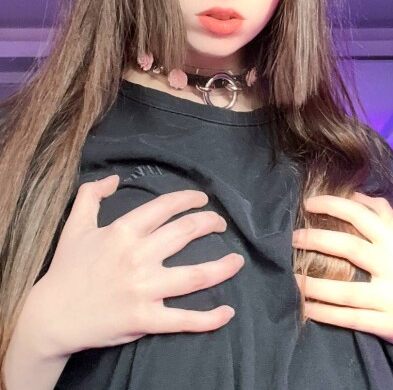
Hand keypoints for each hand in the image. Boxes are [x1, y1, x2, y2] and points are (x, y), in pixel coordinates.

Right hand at [30, 175, 243, 358]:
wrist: (51, 317)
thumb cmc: (66, 270)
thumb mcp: (74, 226)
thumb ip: (91, 195)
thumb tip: (113, 179)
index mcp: (123, 231)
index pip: (165, 206)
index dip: (189, 199)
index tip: (202, 199)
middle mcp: (138, 256)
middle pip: (186, 232)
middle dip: (210, 223)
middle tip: (220, 223)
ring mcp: (144, 289)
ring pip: (195, 275)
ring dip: (222, 266)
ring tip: (237, 260)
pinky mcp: (145, 319)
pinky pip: (184, 319)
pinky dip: (209, 317)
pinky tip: (227, 311)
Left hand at [292, 192, 392, 354]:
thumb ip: (381, 213)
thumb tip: (351, 191)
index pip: (360, 215)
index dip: (333, 205)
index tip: (307, 203)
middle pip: (349, 247)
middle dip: (315, 240)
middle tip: (292, 238)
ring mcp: (391, 296)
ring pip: (345, 290)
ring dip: (313, 285)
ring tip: (290, 277)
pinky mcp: (387, 324)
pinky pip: (350, 318)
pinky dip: (325, 313)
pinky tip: (305, 307)